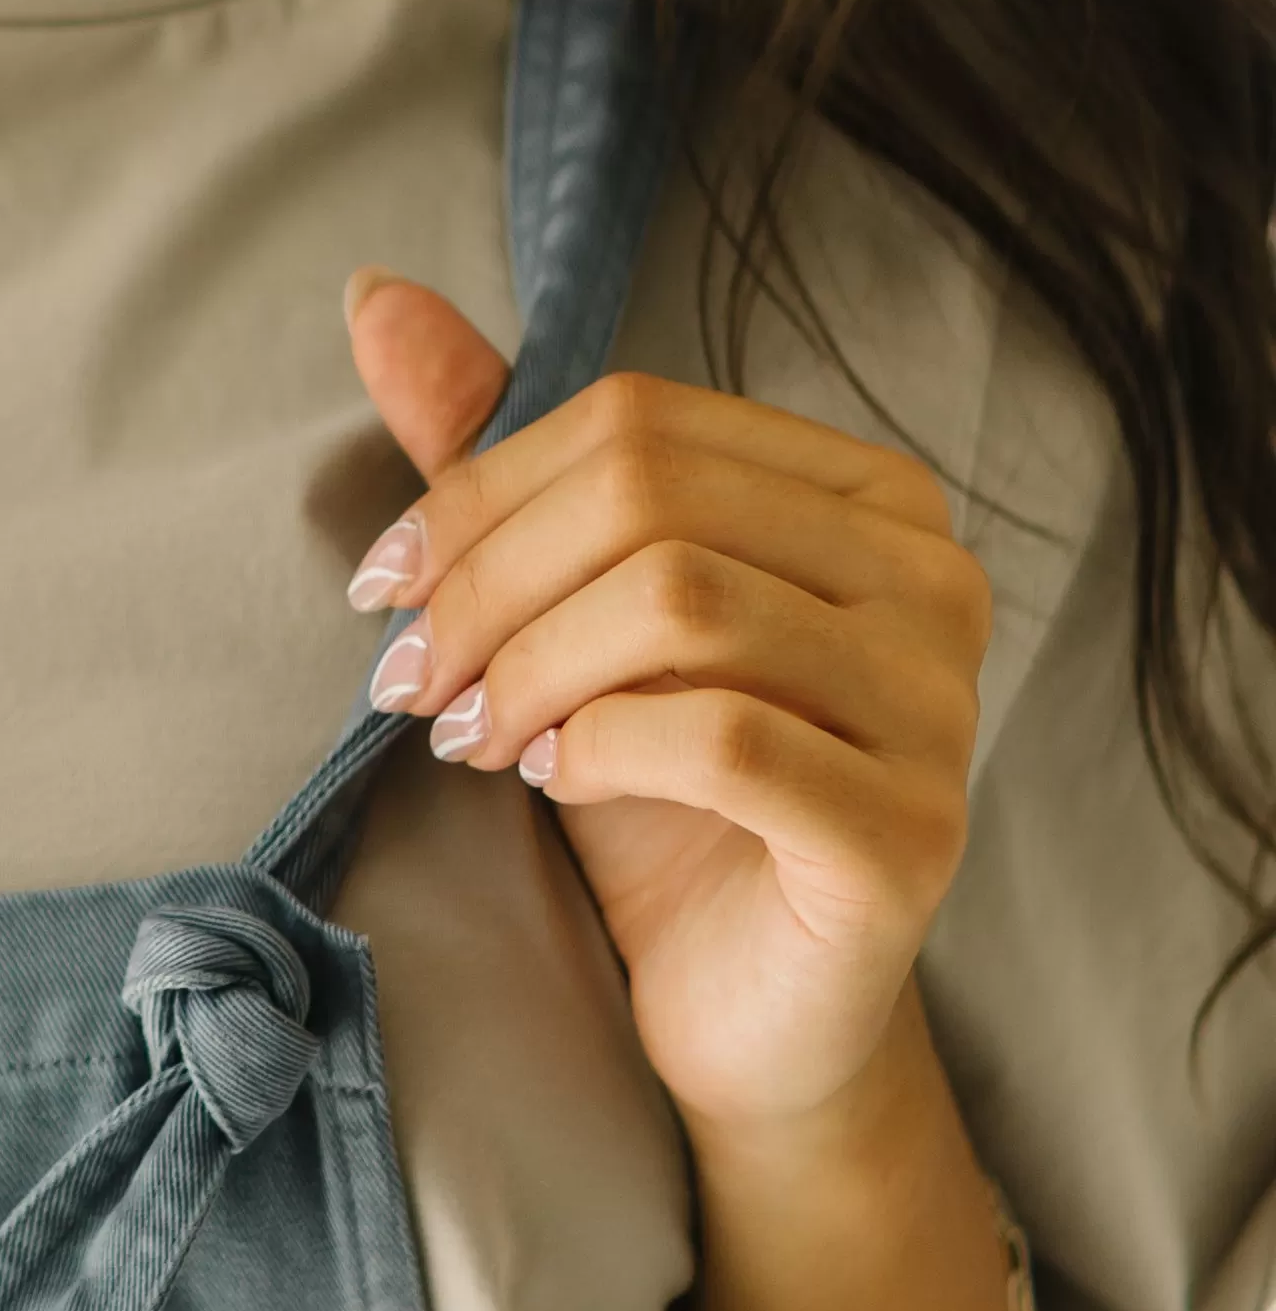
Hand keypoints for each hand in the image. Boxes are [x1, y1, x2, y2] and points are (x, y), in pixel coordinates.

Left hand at [341, 270, 991, 1137]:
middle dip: (489, 584)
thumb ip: (494, 459)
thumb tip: (373, 297)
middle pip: (651, 499)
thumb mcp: (564, 615)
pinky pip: (724, 739)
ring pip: (681, 601)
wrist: (747, 1012)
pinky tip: (557, 780)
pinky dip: (600, 748)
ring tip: (473, 735)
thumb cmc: (661, 804)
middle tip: (410, 680)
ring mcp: (938, 704)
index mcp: (864, 495)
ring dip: (530, 667)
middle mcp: (929, 577)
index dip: (480, 489)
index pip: (640, 420)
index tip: (382, 587)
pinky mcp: (907, 831)